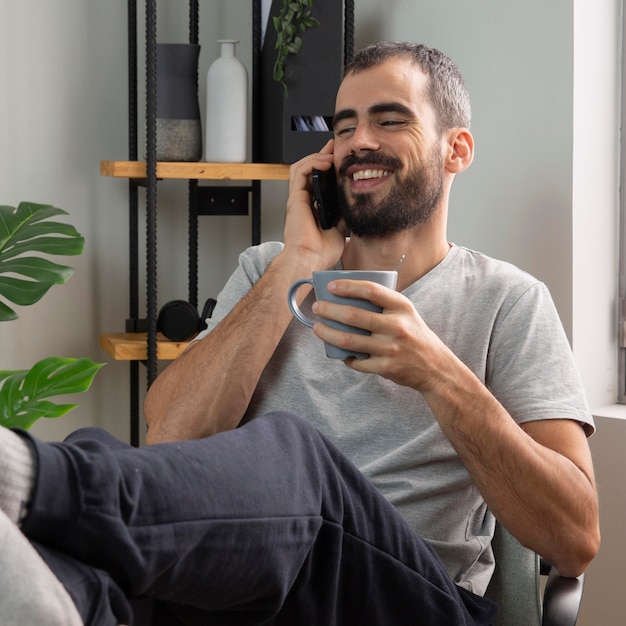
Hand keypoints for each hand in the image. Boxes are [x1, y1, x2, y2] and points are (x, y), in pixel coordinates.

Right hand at [283, 140, 345, 270]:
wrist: (311, 260)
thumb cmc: (321, 252)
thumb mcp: (340, 230)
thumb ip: (344, 216)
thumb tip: (355, 205)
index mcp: (313, 208)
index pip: (319, 180)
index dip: (328, 167)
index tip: (340, 158)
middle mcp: (304, 202)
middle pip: (309, 170)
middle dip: (322, 155)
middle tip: (335, 147)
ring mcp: (298, 199)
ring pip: (301, 167)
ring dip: (316, 157)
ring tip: (330, 154)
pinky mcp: (294, 199)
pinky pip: (299, 173)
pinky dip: (312, 163)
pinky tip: (325, 162)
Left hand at [311, 278, 450, 390]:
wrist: (435, 366)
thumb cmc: (414, 335)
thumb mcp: (406, 313)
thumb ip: (383, 304)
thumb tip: (346, 296)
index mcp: (402, 307)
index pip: (371, 290)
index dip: (348, 286)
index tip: (330, 286)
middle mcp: (397, 326)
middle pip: (353, 316)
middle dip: (329, 310)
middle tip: (317, 308)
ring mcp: (390, 348)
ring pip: (349, 341)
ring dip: (327, 333)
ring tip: (317, 328)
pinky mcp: (386, 368)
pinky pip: (357, 362)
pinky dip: (345, 358)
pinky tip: (339, 353)